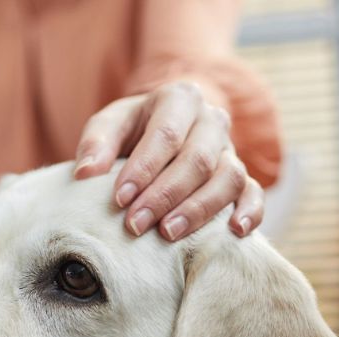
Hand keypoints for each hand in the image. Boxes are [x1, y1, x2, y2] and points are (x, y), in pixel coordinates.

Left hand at [74, 82, 263, 240]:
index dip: (144, 168)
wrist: (165, 132)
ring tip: (168, 234)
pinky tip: (235, 232)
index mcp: (180, 99)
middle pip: (198, 159)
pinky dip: (251, 212)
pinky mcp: (242, 177)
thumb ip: (96, 143)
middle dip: (165, 196)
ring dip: (199, 209)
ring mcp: (230, 150)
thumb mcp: (111, 125)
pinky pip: (254, 192)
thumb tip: (85, 174)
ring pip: (229, 178)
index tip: (120, 198)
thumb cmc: (133, 131)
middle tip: (135, 225)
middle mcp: (211, 121)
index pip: (167, 134)